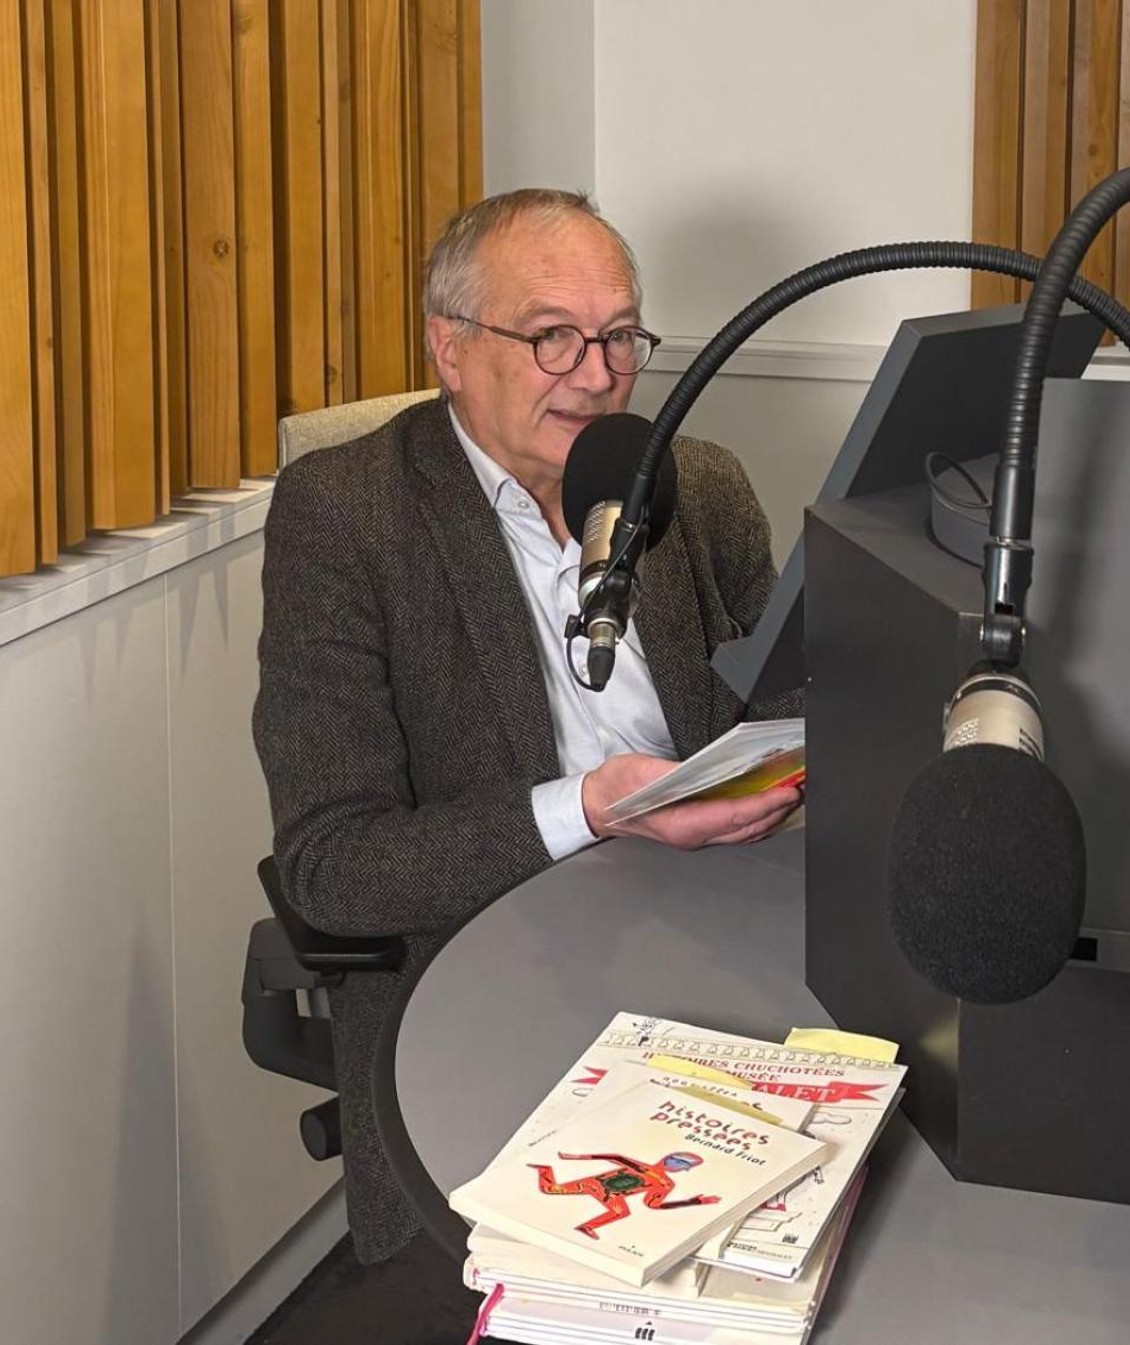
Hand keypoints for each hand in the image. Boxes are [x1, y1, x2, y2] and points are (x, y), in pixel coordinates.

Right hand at [581, 753, 801, 850]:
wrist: (600, 805)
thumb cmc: (617, 790)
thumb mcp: (642, 771)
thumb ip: (675, 772)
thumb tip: (706, 768)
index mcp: (684, 825)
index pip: (736, 816)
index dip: (766, 805)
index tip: (788, 793)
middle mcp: (694, 835)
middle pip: (748, 828)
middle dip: (778, 811)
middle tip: (800, 790)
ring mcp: (696, 836)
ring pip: (744, 832)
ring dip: (770, 816)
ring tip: (789, 797)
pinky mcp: (697, 830)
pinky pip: (734, 829)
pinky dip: (755, 818)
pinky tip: (764, 806)